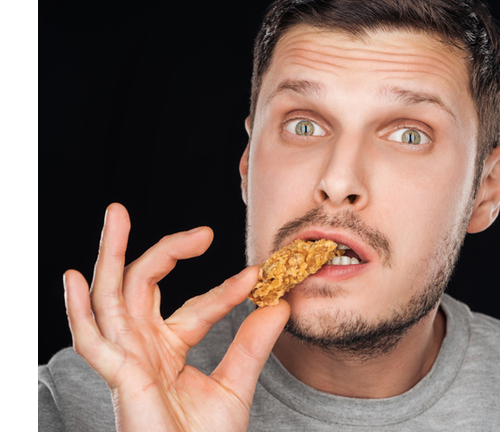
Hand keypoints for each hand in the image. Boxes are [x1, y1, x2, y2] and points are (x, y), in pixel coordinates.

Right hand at [64, 203, 289, 430]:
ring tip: (116, 215)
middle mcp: (144, 349)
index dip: (224, 290)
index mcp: (168, 349)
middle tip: (180, 222)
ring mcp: (128, 361)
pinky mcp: (120, 378)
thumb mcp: (236, 384)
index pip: (195, 306)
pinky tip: (75, 277)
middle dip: (154, 248)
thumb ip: (253, 343)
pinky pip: (92, 341)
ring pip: (111, 299)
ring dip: (111, 256)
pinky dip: (79, 310)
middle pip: (140, 287)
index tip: (258, 276)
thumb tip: (280, 304)